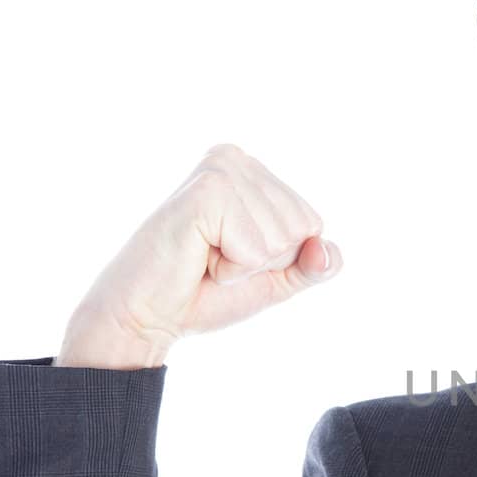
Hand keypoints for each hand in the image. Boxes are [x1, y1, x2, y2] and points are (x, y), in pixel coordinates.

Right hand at [66, 143, 342, 356]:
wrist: (147, 317)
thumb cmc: (203, 294)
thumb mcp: (275, 280)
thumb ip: (313, 265)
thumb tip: (328, 250)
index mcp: (254, 172)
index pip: (312, 223)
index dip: (280, 259)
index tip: (232, 256)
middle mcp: (237, 159)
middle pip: (302, 228)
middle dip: (264, 261)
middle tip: (214, 259)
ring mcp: (221, 170)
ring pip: (282, 239)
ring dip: (245, 266)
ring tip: (203, 257)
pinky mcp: (206, 191)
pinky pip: (257, 248)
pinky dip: (232, 269)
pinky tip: (196, 256)